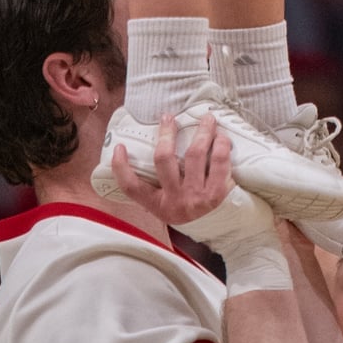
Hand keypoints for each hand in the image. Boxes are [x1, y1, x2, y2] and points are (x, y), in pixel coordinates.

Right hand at [107, 113, 235, 231]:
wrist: (218, 225)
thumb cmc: (189, 203)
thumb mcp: (168, 200)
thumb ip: (156, 182)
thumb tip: (140, 147)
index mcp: (158, 204)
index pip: (132, 188)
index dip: (121, 167)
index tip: (120, 147)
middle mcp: (174, 202)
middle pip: (164, 159)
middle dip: (167, 133)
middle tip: (169, 117)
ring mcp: (195, 198)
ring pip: (195, 154)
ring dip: (202, 131)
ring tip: (207, 118)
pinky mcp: (216, 194)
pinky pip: (218, 161)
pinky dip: (221, 144)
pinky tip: (222, 137)